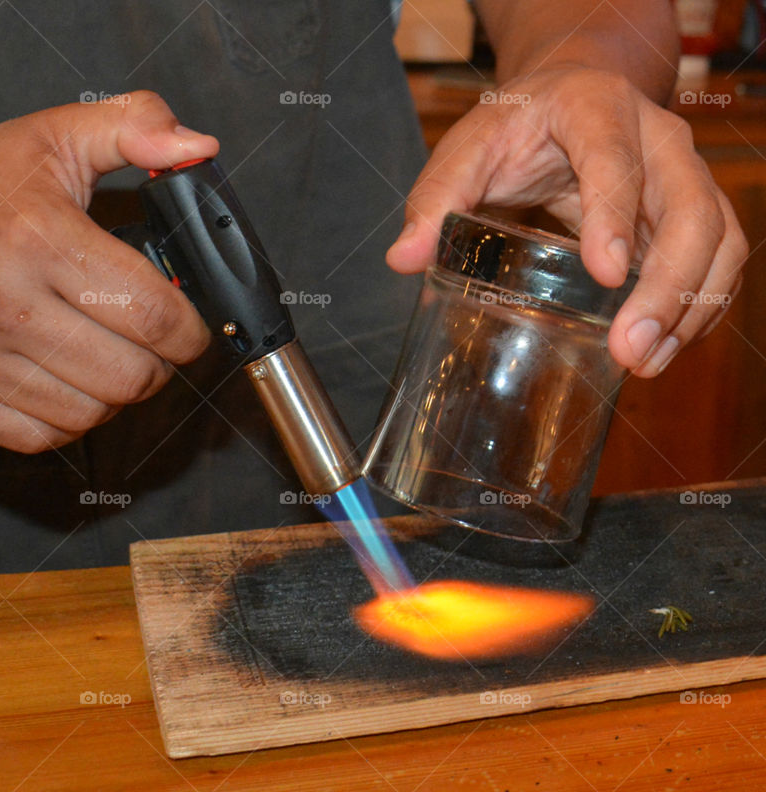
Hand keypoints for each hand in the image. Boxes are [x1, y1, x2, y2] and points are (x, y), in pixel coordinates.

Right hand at [0, 92, 217, 450]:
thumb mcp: (52, 137)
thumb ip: (132, 128)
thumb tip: (198, 145)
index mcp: (38, 237)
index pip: (152, 314)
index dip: (190, 333)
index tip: (190, 332)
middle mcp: (0, 301)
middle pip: (128, 376)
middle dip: (158, 368)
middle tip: (151, 349)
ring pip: (88, 415)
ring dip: (114, 397)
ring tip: (106, 361)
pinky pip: (37, 437)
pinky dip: (66, 421)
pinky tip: (65, 385)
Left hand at [386, 66, 748, 376]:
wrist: (563, 100)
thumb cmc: (515, 128)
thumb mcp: (467, 151)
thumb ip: (436, 199)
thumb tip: (404, 259)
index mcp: (594, 109)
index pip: (615, 159)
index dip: (615, 216)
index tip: (606, 275)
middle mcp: (656, 138)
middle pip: (690, 208)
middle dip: (668, 285)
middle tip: (630, 348)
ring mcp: (682, 174)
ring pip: (716, 238)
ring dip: (692, 306)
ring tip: (647, 362)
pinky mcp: (690, 211)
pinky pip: (717, 258)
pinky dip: (698, 307)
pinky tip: (662, 348)